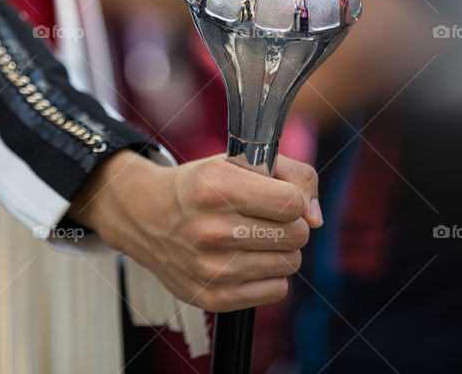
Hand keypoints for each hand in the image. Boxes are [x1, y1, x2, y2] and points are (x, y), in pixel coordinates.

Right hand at [69, 150, 320, 311]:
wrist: (144, 217)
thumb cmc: (200, 187)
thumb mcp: (237, 162)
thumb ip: (292, 174)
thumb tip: (316, 219)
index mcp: (215, 187)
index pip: (292, 203)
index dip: (292, 199)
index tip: (277, 197)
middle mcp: (211, 229)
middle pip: (296, 235)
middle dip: (288, 224)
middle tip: (263, 218)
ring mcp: (211, 268)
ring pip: (290, 263)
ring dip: (279, 250)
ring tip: (252, 239)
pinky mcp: (212, 298)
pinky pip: (276, 290)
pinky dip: (268, 275)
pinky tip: (245, 260)